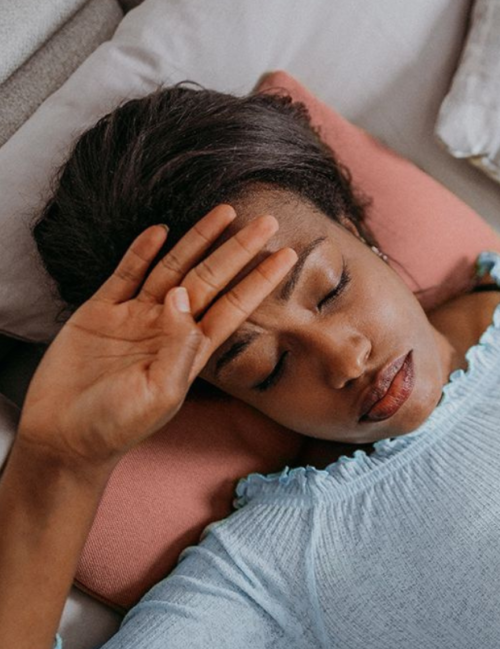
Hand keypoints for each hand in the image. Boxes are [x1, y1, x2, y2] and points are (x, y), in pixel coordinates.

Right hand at [17, 204, 297, 471]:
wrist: (64, 437)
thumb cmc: (117, 426)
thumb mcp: (159, 395)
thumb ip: (178, 349)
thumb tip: (182, 298)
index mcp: (192, 349)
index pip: (235, 305)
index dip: (260, 280)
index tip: (287, 254)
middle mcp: (169, 327)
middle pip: (211, 278)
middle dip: (239, 249)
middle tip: (268, 220)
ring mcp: (136, 317)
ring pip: (173, 268)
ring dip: (198, 240)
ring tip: (225, 211)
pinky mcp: (100, 312)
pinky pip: (125, 274)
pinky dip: (141, 252)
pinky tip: (161, 230)